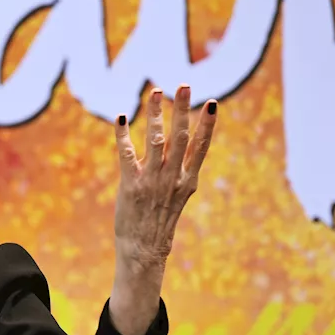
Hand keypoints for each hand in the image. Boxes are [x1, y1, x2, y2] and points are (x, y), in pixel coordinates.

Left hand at [114, 85, 215, 266]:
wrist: (145, 249)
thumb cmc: (161, 220)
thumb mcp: (180, 195)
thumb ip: (182, 169)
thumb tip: (185, 144)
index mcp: (188, 179)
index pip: (201, 147)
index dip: (208, 124)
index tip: (213, 103)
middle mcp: (173, 178)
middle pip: (180, 137)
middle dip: (183, 109)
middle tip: (184, 85)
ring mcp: (152, 181)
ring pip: (156, 141)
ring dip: (156, 115)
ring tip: (156, 92)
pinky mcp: (131, 186)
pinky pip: (127, 154)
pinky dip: (123, 135)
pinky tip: (122, 118)